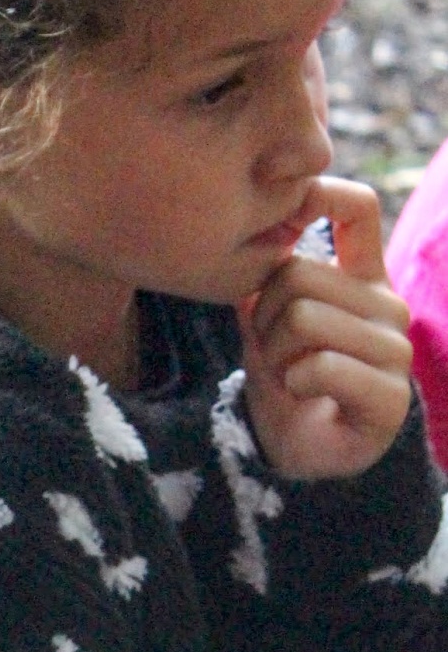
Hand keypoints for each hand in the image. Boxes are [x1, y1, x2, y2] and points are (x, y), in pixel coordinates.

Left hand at [239, 176, 412, 480]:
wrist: (303, 455)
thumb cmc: (287, 383)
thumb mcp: (266, 323)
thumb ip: (263, 278)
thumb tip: (255, 228)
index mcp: (363, 278)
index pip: (358, 209)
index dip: (319, 195)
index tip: (282, 217)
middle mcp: (387, 305)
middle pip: (299, 275)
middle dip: (263, 316)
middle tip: (271, 351)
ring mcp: (395, 350)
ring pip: (304, 318)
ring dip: (275, 354)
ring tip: (287, 374)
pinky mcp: (392, 396)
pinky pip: (322, 366)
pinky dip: (295, 382)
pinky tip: (303, 395)